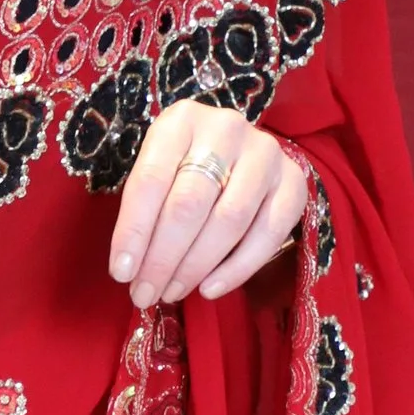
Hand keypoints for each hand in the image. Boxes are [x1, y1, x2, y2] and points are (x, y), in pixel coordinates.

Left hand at [110, 99, 306, 309]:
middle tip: (145, 294)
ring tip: (172, 292)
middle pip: (189, 203)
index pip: (151, 180)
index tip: (120, 273)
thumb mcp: (157, 173)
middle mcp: (225, 129)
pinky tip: (210, 288)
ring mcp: (265, 153)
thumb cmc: (185, 166)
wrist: (239, 153)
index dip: (133, 231)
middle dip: (162, 258)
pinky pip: (268, 233)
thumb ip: (144, 212)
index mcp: (181, 121)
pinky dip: (237, 268)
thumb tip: (130, 271)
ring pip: (229, 220)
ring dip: (196, 267)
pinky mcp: (293, 181)